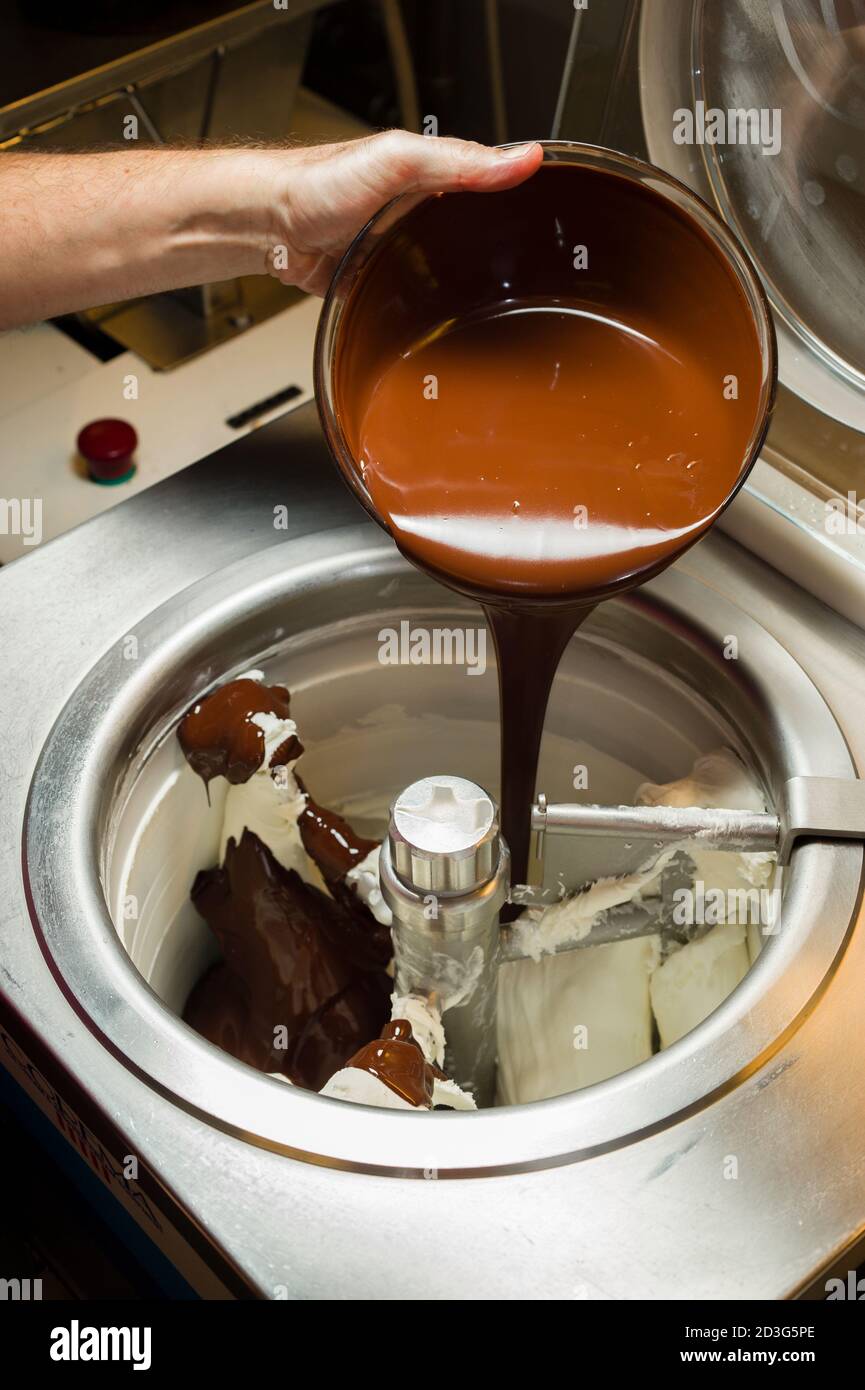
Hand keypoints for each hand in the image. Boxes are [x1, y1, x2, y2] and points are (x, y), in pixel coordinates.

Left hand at [265, 131, 542, 295]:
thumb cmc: (317, 186)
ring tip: (503, 303)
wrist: (269, 229)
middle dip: (501, 249)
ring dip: (467, 284)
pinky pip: (416, 296)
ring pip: (448, 267)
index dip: (523, 197)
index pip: (490, 180)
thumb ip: (459, 161)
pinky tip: (449, 321)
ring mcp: (400, 247)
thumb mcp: (398, 162)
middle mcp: (417, 210)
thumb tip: (523, 158)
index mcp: (429, 174)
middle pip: (473, 230)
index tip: (561, 214)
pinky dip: (430, 308)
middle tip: (537, 271)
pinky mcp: (380, 281)